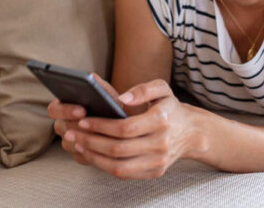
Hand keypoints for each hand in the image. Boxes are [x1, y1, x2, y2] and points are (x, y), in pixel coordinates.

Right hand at [47, 72, 122, 165]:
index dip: (66, 110)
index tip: (82, 110)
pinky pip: (79, 156)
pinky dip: (90, 153)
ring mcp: (68, 141)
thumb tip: (91, 77)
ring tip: (99, 138)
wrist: (120, 122)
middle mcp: (62, 124)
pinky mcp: (78, 154)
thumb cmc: (109, 104)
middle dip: (75, 126)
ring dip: (83, 141)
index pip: (53, 109)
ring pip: (69, 144)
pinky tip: (101, 149)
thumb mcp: (105, 93)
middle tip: (90, 126)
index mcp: (63, 106)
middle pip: (60, 127)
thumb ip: (97, 84)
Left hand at [70, 79, 194, 179]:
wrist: (190, 132)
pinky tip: (93, 155)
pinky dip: (105, 167)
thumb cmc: (170, 108)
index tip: (83, 121)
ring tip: (79, 145)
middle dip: (91, 141)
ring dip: (94, 157)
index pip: (125, 128)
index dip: (101, 126)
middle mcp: (161, 144)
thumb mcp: (162, 89)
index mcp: (161, 120)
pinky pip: (125, 174)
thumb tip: (123, 97)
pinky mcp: (155, 172)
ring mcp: (158, 161)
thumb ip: (143, 88)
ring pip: (119, 166)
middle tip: (72, 133)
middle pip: (118, 149)